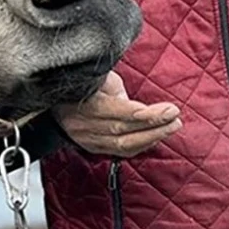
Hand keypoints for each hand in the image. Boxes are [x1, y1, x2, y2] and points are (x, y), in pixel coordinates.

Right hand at [52, 71, 181, 156]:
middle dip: (154, 126)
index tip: (169, 109)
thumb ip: (117, 88)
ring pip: (122, 145)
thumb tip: (141, 100)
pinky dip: (141, 146)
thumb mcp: (98, 76)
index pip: (117, 113)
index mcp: (83, 102)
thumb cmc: (81, 82)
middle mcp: (82, 125)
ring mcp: (85, 139)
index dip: (144, 114)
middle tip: (176, 117)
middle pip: (122, 131)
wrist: (52, 100)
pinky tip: (157, 137)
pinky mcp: (91, 147)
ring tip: (173, 126)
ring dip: (152, 137)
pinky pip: (119, 152)